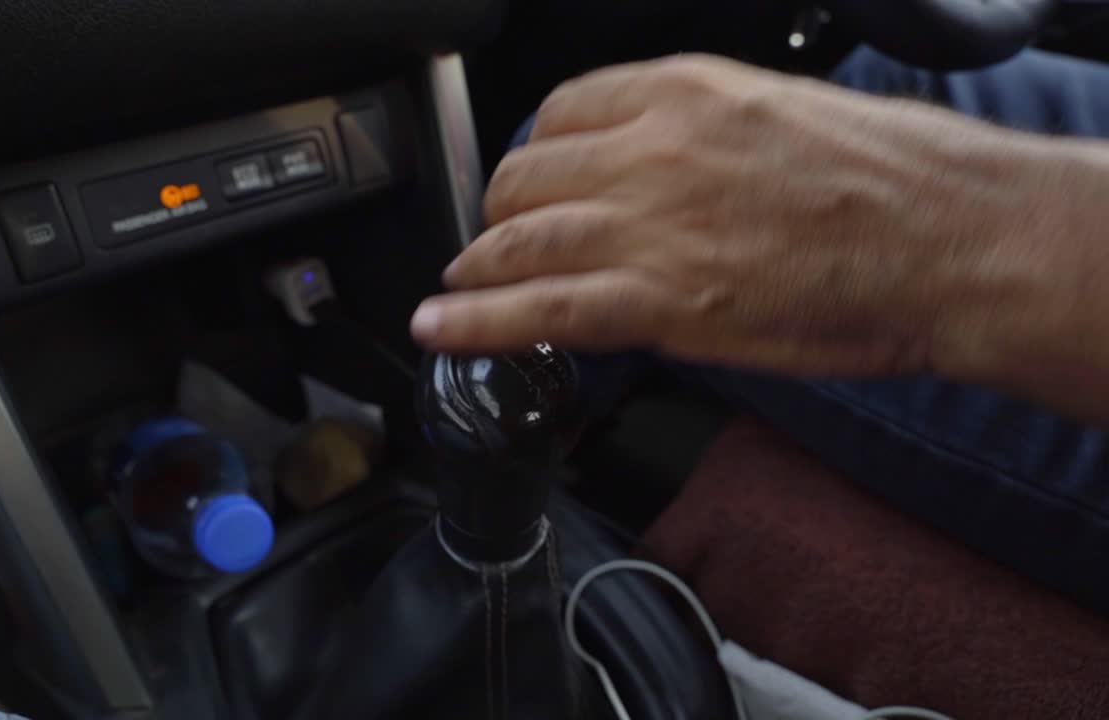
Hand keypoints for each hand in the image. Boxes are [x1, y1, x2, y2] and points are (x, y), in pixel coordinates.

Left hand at [411, 55, 1047, 376]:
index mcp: (684, 90)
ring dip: (479, 267)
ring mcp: (649, 225)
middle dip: (501, 212)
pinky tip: (440, 328)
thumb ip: (702, 137)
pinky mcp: (659, 301)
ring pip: (520, 241)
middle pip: (526, 175)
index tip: (530, 180)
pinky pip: (539, 309)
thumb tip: (658, 171)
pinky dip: (476, 322)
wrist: (951, 240)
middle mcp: (651, 149)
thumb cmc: (894, 178)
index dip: (533, 153)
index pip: (562, 110)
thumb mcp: (783, 113)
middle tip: (498, 241)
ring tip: (456, 290)